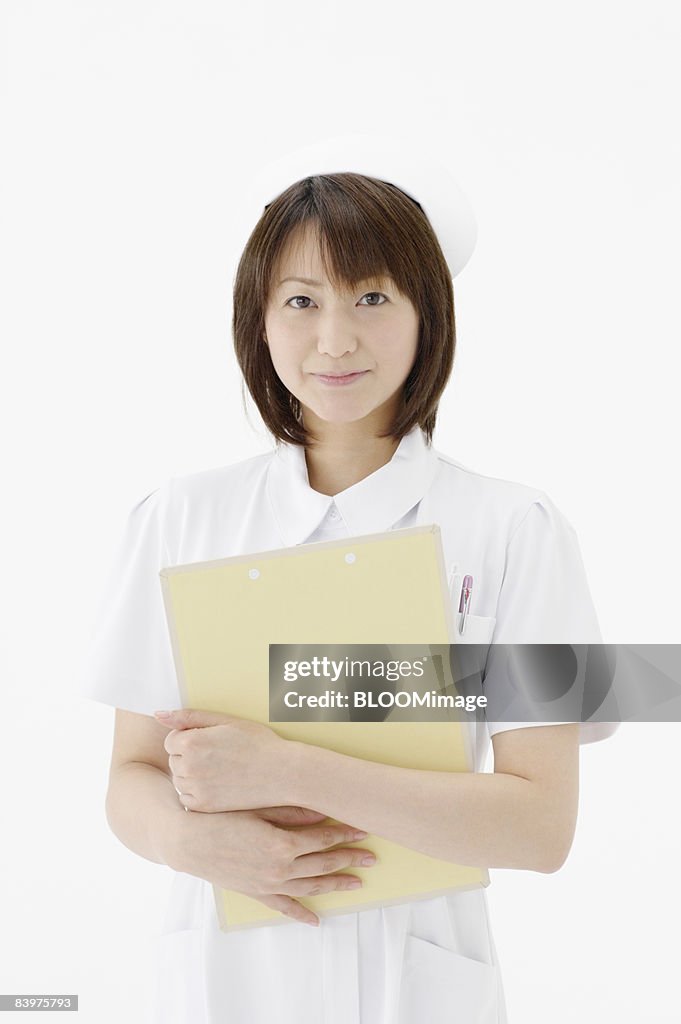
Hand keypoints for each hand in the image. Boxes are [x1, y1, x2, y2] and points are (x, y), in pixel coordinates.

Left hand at [154, 708, 294, 811]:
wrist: (281, 773)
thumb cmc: (257, 743)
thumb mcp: (226, 721)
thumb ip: (189, 717)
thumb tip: (158, 714)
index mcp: (192, 741)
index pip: (171, 740)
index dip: (190, 739)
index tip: (210, 742)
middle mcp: (189, 766)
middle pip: (174, 760)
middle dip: (189, 757)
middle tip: (218, 756)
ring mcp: (195, 788)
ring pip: (179, 780)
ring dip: (191, 775)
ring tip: (219, 770)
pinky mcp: (204, 806)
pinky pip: (186, 799)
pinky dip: (197, 793)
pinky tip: (218, 786)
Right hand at [168, 803, 377, 925]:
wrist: (188, 840)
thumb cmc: (221, 817)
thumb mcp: (259, 807)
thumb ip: (292, 811)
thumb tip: (322, 811)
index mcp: (283, 843)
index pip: (323, 838)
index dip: (345, 832)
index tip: (362, 828)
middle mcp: (280, 868)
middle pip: (324, 863)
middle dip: (349, 858)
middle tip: (371, 857)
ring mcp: (270, 884)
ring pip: (311, 886)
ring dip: (336, 883)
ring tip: (357, 882)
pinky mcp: (257, 892)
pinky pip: (285, 907)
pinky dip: (301, 914)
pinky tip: (316, 919)